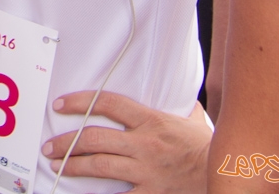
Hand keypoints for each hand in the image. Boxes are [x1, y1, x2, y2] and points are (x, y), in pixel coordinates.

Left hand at [43, 91, 208, 193]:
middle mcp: (145, 144)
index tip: (60, 105)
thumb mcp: (192, 120)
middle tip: (51, 146)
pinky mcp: (151, 193)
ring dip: (73, 165)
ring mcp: (147, 171)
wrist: (227, 174)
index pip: (108, 103)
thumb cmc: (207, 148)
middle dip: (67, 142)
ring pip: (99, 165)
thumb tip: (174, 94)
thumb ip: (176, 107)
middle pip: (94, 138)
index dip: (80, 101)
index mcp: (152, 121)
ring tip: (57, 165)